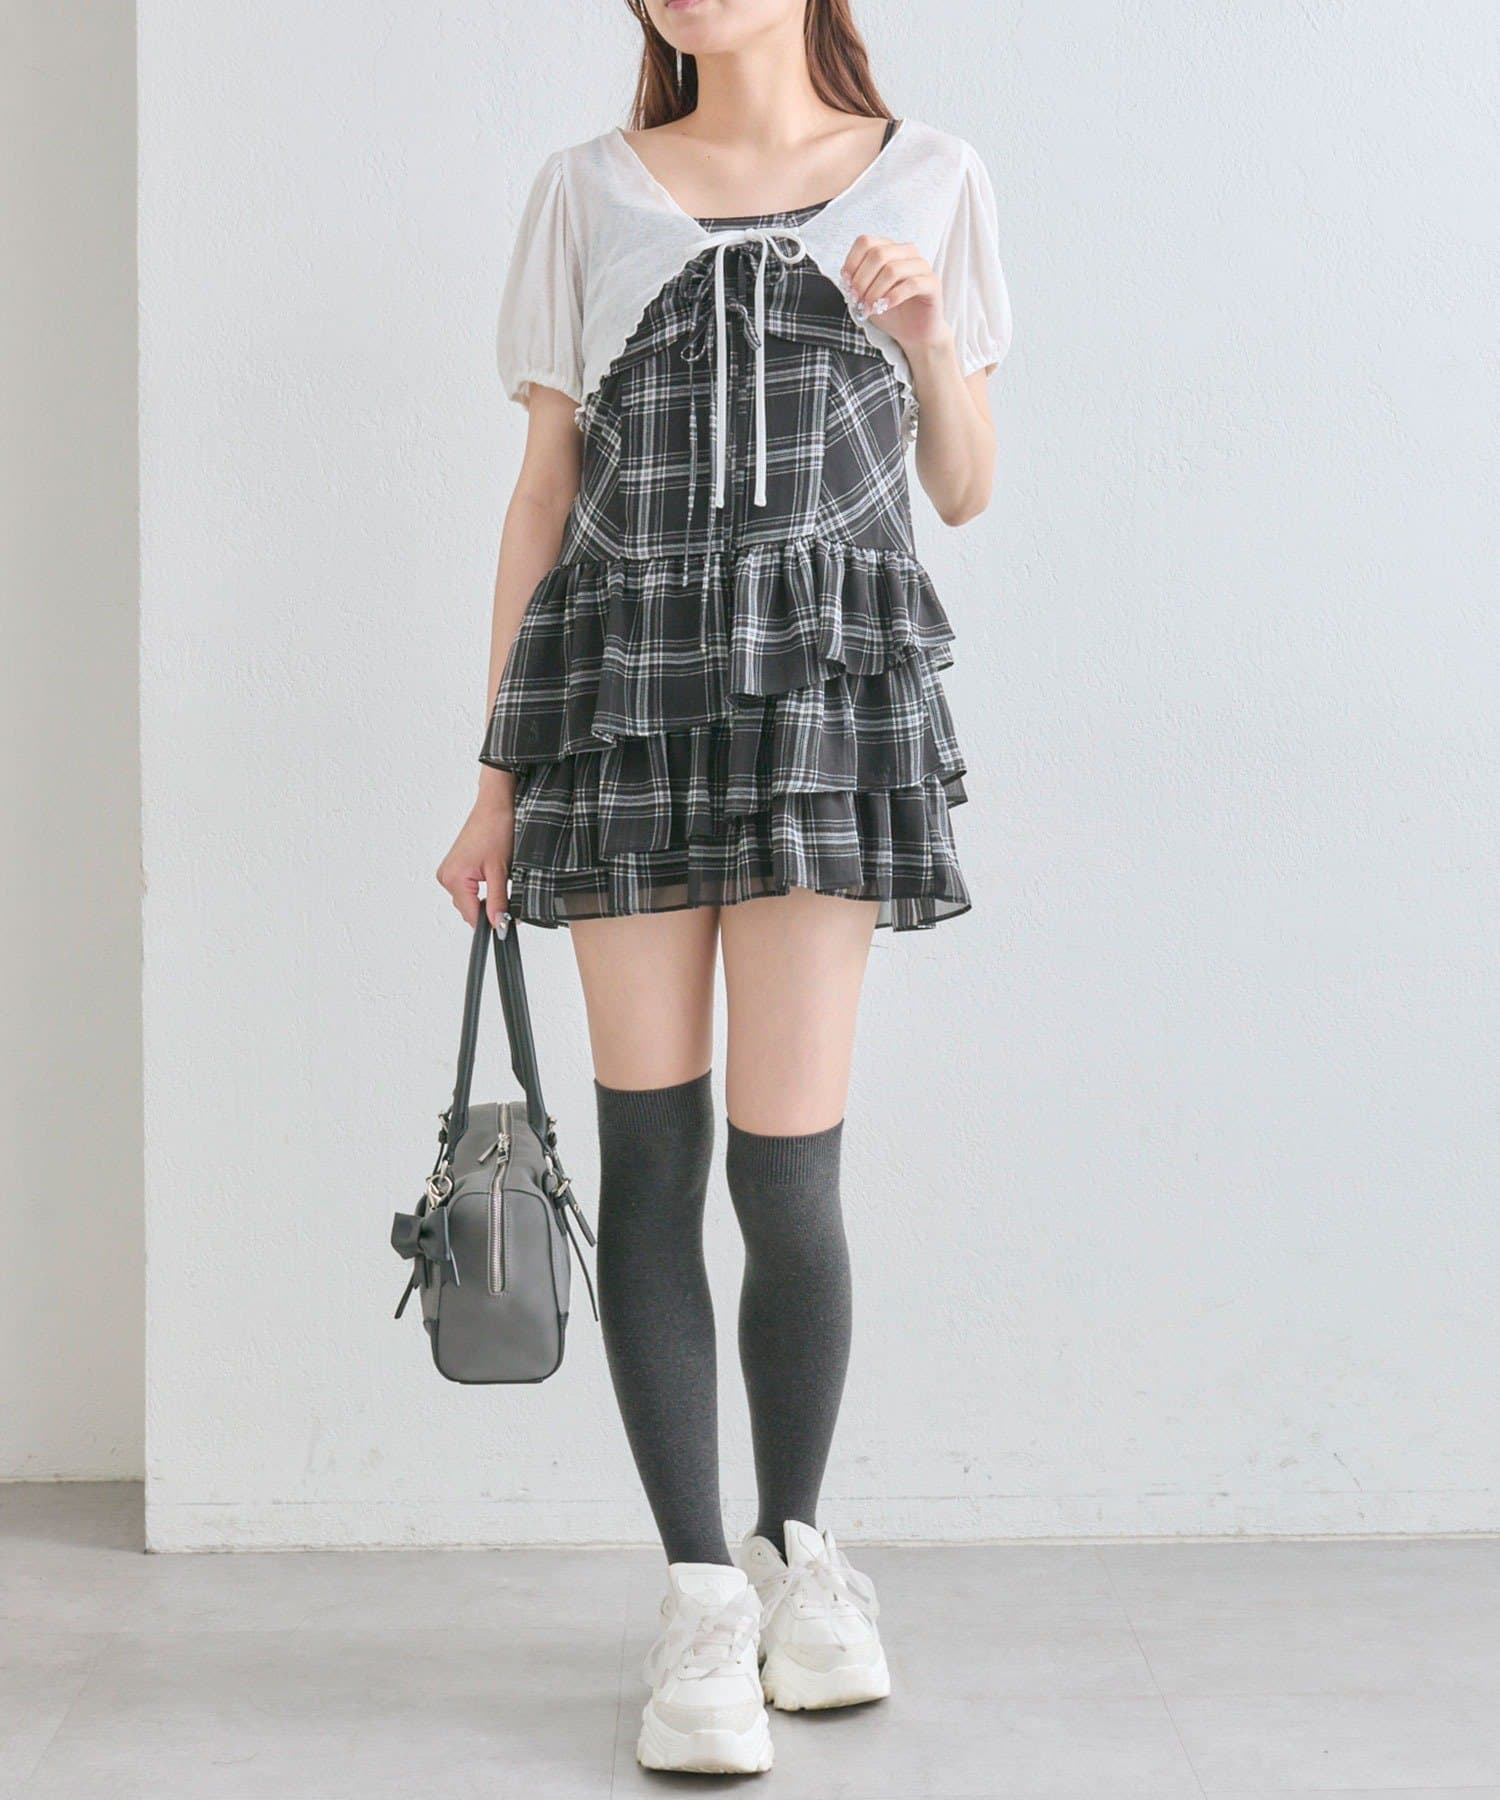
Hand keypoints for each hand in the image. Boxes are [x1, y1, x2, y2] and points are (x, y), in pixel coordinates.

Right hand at [436, 787, 513, 929]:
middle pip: (468, 909)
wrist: (495, 805)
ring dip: (484, 899)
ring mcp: (448, 871)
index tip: (507, 925)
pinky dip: (479, 889)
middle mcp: (446, 876)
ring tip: (499, 880)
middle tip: (509, 899)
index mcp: (454, 878)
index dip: (490, 923)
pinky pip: (466, 888)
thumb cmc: (496, 828)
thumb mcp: (501, 870)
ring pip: (468, 900)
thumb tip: (499, 923)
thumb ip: (499, 900)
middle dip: (488, 909)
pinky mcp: (455, 866)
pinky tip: (491, 877)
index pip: (470, 915)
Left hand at [839, 235, 951, 355]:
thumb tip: (846, 278)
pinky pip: (911, 284)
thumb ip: (857, 283)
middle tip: (856, 300)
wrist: (915, 334)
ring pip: (892, 269)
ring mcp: (921, 266)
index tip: (847, 285)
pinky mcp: (932, 283)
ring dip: (875, 291)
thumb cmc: (891, 312)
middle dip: (862, 280)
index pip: (866, 242)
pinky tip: (885, 307)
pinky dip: (893, 297)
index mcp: (889, 249)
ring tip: (868, 309)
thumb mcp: (867, 295)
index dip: (852, 263)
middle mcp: (907, 252)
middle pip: (878, 254)